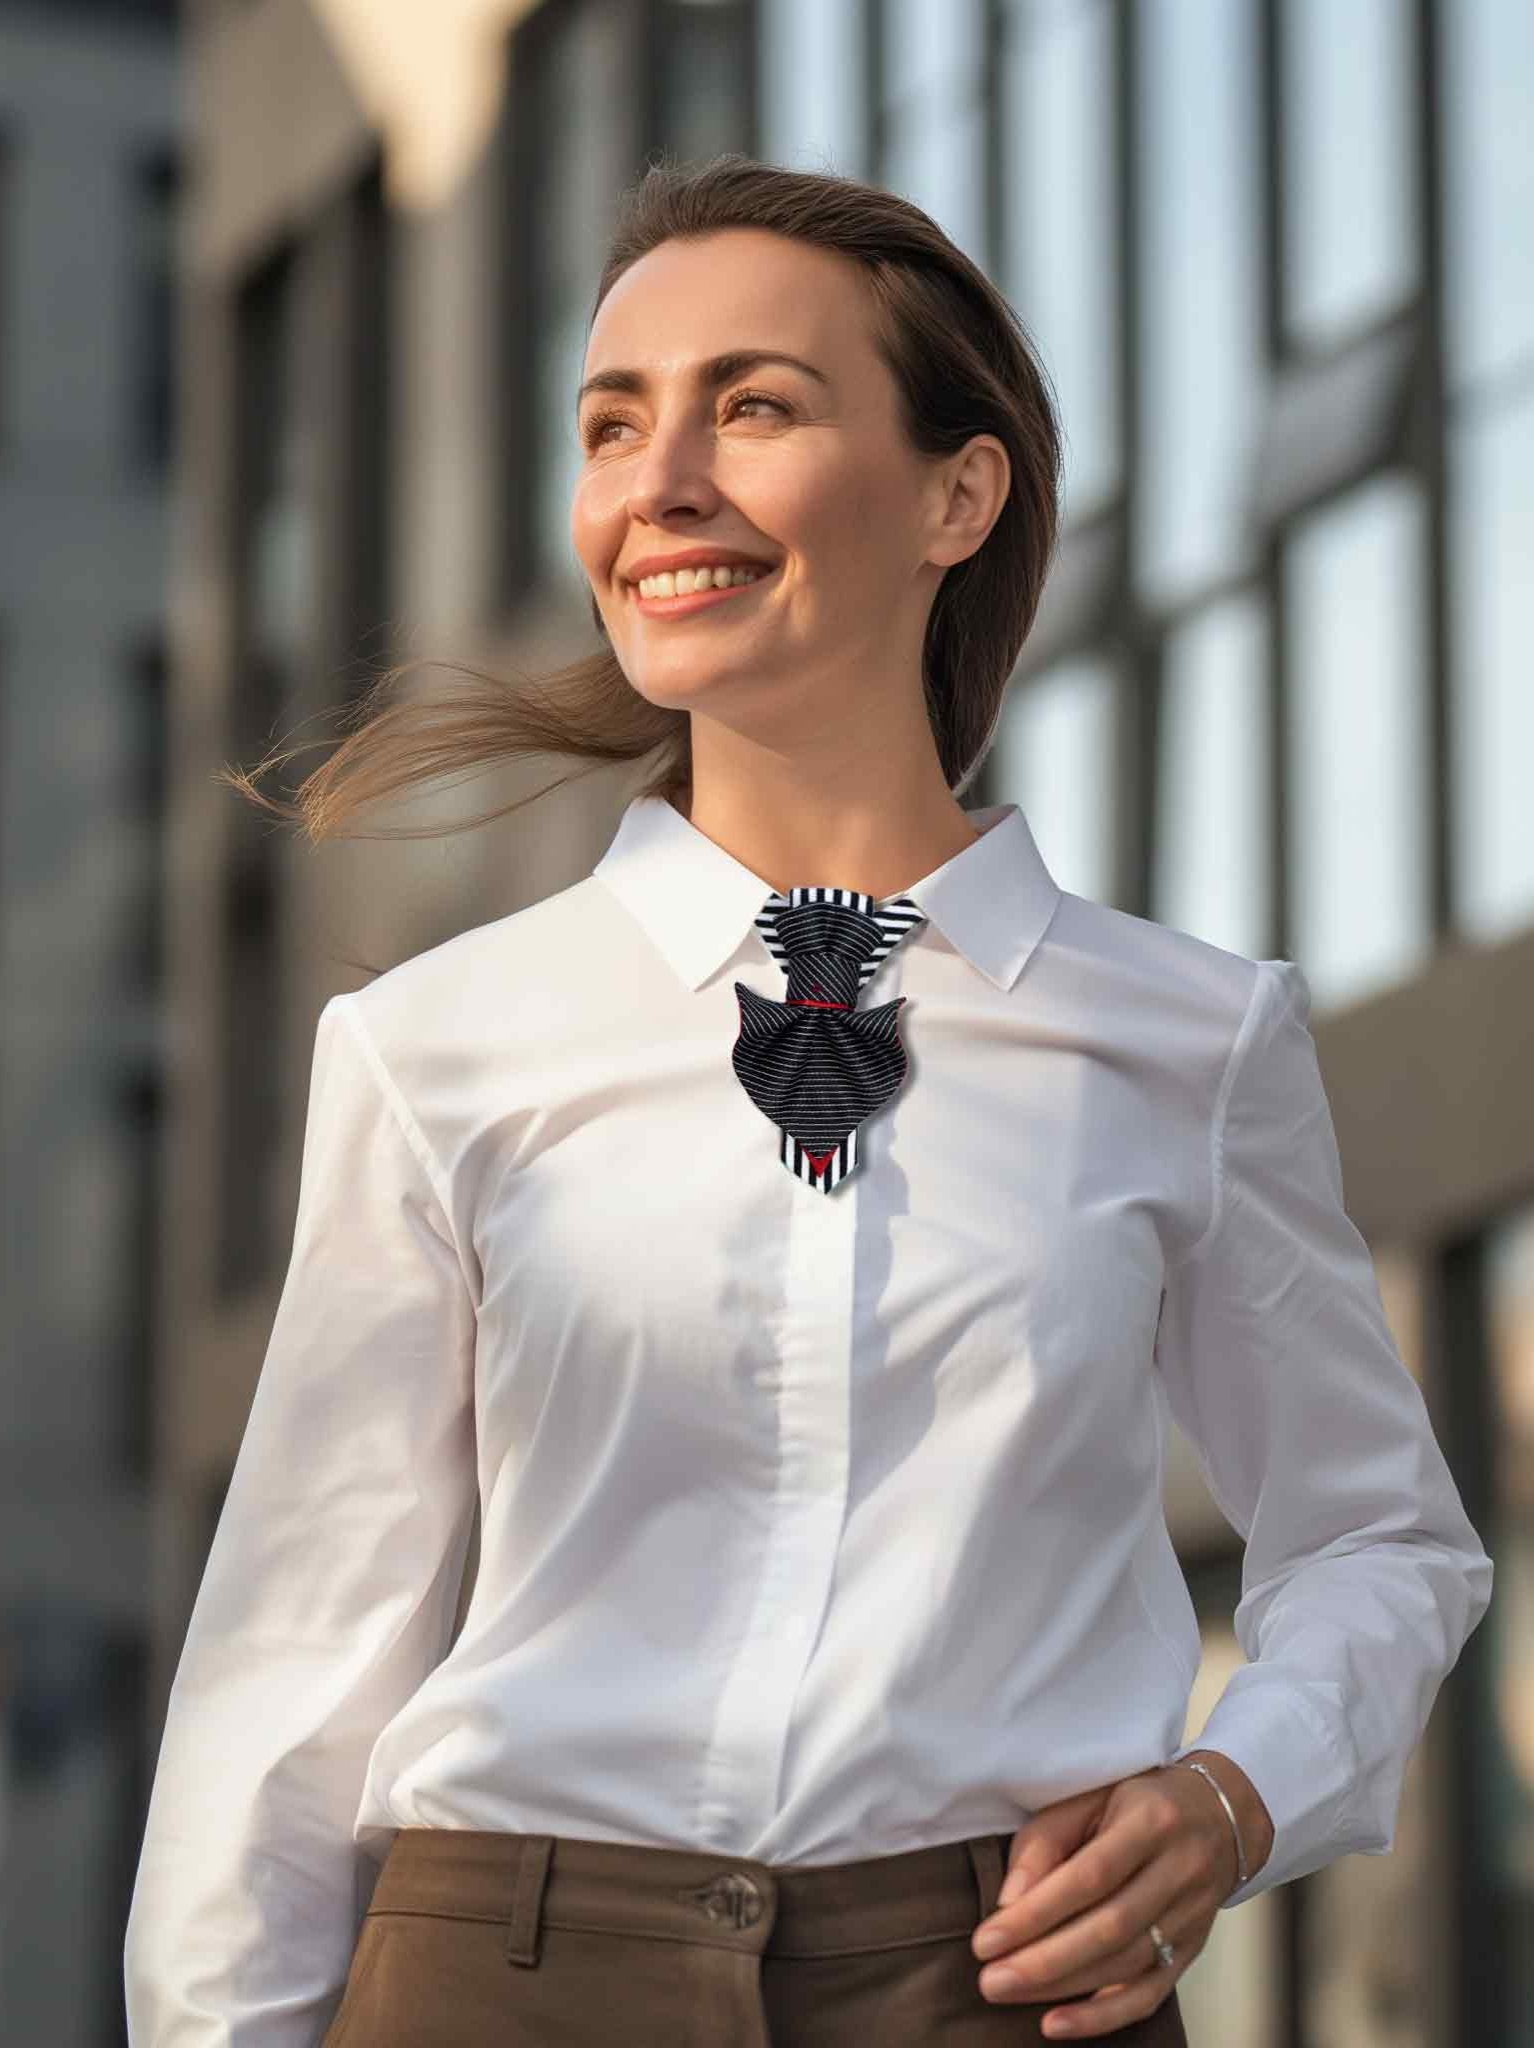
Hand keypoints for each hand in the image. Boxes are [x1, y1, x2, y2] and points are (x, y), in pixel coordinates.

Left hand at [969, 1758, 1270, 2037]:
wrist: (1217, 1813)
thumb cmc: (1134, 1801)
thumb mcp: (1089, 1796)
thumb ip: (1046, 1840)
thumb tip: (1010, 1901)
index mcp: (1151, 1821)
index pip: (1090, 1876)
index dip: (1037, 1913)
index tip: (986, 1940)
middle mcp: (1180, 1870)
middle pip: (1110, 1928)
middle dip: (1044, 1961)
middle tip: (990, 1980)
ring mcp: (1192, 1915)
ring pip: (1127, 1965)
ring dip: (1063, 1987)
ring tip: (1008, 1992)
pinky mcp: (1193, 1950)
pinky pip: (1150, 1994)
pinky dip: (1103, 2016)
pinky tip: (1058, 2023)